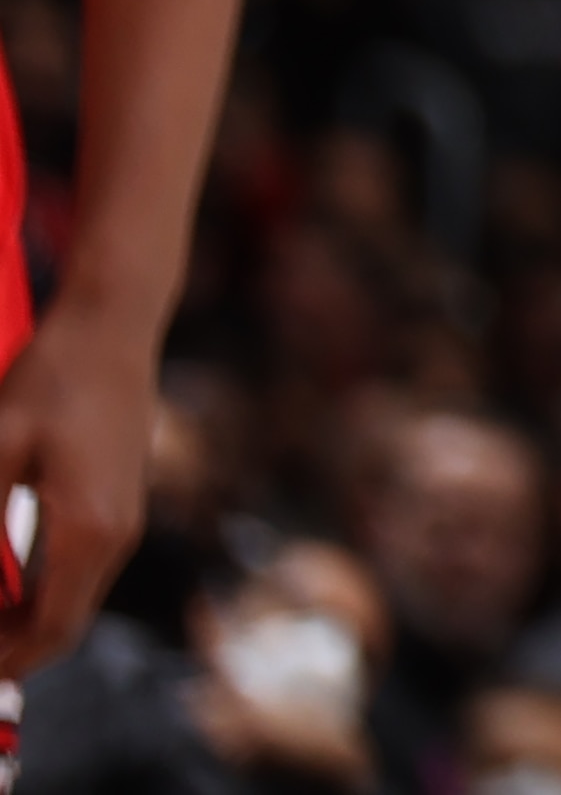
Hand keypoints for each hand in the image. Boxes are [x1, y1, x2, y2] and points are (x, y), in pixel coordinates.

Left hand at [0, 297, 159, 671]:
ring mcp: (125, 516)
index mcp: (88, 530)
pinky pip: (80, 568)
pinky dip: (40, 588)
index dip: (6, 661)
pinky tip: (1, 576)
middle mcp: (117, 533)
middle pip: (66, 623)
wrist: (115, 323)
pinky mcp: (120, 499)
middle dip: (12, 646)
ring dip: (24, 618)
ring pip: (74, 598)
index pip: (51, 631)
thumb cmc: (53, 378)